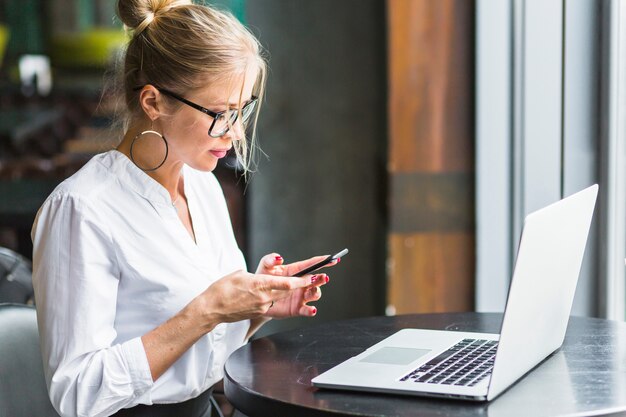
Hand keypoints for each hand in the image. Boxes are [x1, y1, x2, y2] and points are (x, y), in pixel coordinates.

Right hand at [193, 269, 313, 325]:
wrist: (210, 309)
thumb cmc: (221, 289)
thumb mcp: (238, 274)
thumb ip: (255, 275)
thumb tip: (261, 277)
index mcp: (260, 285)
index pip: (286, 283)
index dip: (302, 281)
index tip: (313, 276)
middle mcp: (263, 297)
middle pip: (288, 291)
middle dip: (303, 286)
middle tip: (317, 280)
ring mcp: (261, 307)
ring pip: (280, 297)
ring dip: (290, 292)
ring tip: (301, 287)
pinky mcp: (257, 313)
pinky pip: (270, 303)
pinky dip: (274, 298)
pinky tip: (272, 293)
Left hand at [255, 253, 335, 317]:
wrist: (257, 298)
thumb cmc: (263, 279)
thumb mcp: (265, 267)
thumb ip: (270, 260)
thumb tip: (279, 258)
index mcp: (296, 271)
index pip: (311, 264)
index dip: (322, 261)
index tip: (332, 259)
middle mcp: (301, 283)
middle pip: (316, 280)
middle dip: (321, 278)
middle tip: (323, 277)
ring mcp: (300, 296)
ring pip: (315, 294)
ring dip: (316, 291)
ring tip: (313, 290)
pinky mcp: (297, 308)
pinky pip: (307, 310)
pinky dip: (311, 310)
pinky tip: (312, 309)